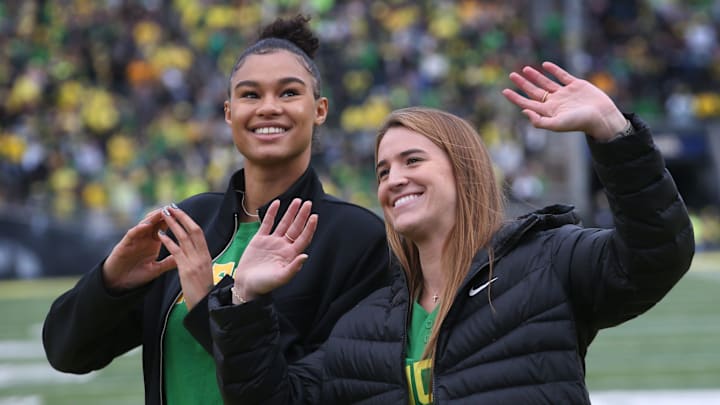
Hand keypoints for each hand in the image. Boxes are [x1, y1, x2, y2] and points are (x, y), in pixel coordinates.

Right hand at [103, 208, 176, 291]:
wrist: (118, 283)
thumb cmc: (136, 274)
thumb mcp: (156, 269)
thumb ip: (169, 263)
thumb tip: (186, 258)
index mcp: (154, 242)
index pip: (164, 226)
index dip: (173, 219)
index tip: (183, 213)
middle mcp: (144, 238)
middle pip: (155, 222)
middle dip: (164, 214)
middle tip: (173, 207)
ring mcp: (134, 240)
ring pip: (144, 225)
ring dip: (153, 218)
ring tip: (162, 212)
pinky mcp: (124, 244)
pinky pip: (132, 234)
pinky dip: (138, 229)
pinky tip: (145, 225)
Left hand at [157, 205, 212, 309]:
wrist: (206, 306)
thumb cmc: (204, 293)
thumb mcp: (204, 273)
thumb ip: (199, 262)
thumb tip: (195, 254)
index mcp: (207, 256)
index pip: (199, 233)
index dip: (189, 221)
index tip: (180, 213)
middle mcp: (202, 256)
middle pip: (193, 231)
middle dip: (182, 217)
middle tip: (171, 207)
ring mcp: (195, 262)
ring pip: (184, 238)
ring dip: (173, 225)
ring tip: (164, 215)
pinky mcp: (187, 270)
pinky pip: (176, 251)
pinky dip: (168, 241)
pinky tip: (160, 235)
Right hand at [232, 198, 317, 303]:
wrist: (246, 285)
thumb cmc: (265, 284)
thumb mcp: (280, 277)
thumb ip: (293, 268)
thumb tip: (305, 256)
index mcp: (290, 255)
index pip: (303, 238)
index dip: (309, 227)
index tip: (315, 216)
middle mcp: (283, 246)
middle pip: (296, 228)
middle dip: (302, 216)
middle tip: (308, 203)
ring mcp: (272, 242)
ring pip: (284, 223)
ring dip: (290, 212)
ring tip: (297, 201)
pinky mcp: (259, 239)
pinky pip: (267, 223)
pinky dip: (272, 213)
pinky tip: (277, 203)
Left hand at [502, 61, 627, 140]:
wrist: (602, 116)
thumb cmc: (580, 122)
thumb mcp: (557, 124)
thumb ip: (539, 121)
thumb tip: (523, 111)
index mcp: (549, 111)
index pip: (528, 103)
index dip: (515, 98)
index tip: (504, 91)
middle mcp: (555, 102)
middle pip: (534, 91)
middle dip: (523, 84)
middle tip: (511, 75)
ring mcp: (565, 93)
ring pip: (546, 83)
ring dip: (535, 76)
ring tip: (525, 69)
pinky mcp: (576, 85)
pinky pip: (562, 75)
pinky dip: (553, 70)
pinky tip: (545, 65)